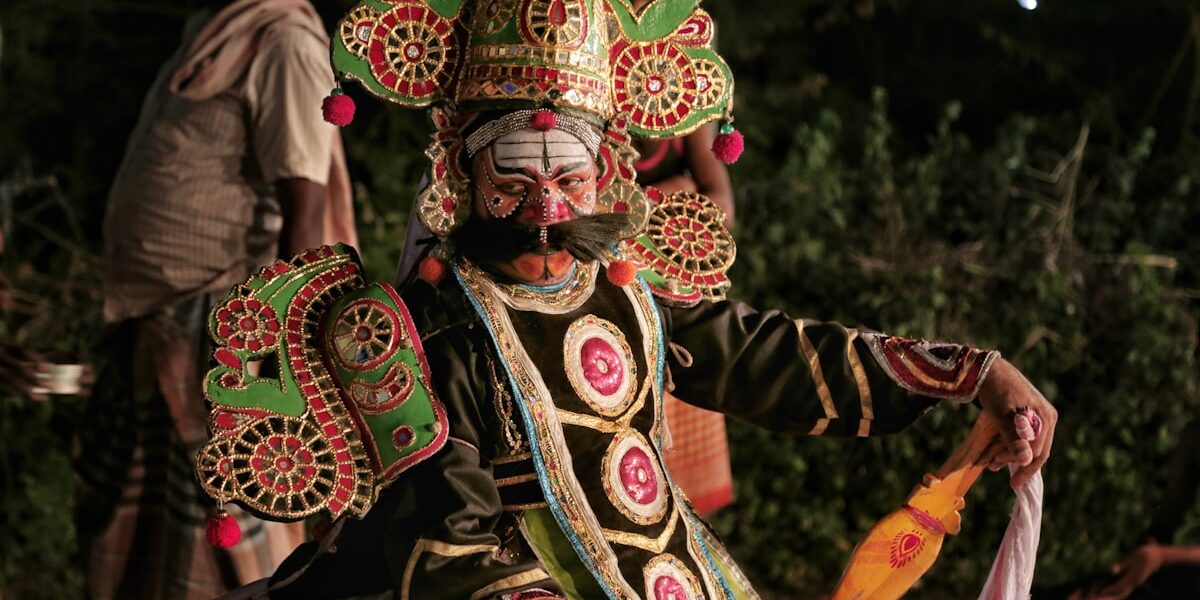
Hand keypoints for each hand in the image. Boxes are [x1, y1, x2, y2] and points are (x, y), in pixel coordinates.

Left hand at [976, 357, 1057, 488]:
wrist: (989, 371)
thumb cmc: (996, 391)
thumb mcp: (1002, 415)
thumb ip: (1013, 437)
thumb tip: (1026, 459)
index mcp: (1045, 418)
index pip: (1037, 451)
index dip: (1021, 464)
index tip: (1001, 469)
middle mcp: (1047, 418)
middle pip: (1037, 450)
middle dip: (1018, 463)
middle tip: (995, 469)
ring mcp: (1040, 417)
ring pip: (1031, 445)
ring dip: (1013, 456)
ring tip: (993, 463)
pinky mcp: (1029, 415)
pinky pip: (1026, 437)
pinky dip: (1013, 446)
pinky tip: (998, 452)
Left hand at [1068, 543, 1164, 599]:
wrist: (1159, 556)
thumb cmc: (1144, 554)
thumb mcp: (1133, 557)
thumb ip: (1122, 564)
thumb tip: (1112, 570)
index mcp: (1133, 578)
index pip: (1119, 587)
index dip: (1109, 590)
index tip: (1100, 592)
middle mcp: (1135, 582)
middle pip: (1122, 592)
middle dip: (1111, 594)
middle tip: (1099, 594)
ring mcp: (1136, 581)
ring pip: (1124, 590)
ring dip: (1115, 592)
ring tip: (1103, 592)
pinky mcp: (1136, 579)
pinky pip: (1126, 587)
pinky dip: (1119, 588)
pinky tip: (1112, 586)